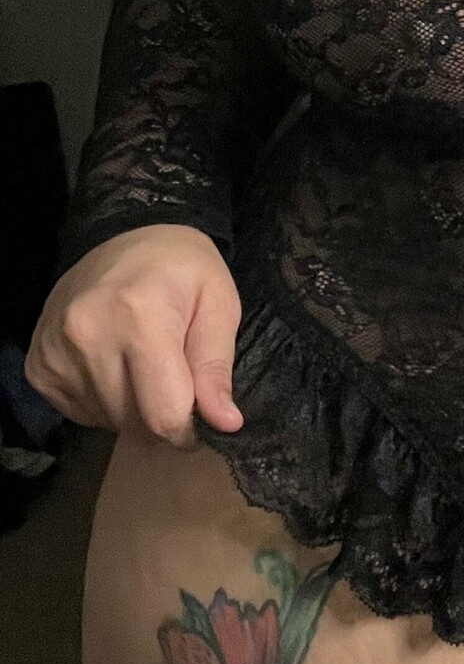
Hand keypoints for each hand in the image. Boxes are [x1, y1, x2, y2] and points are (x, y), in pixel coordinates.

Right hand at [24, 225, 245, 450]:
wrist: (126, 237)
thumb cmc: (183, 270)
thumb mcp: (219, 305)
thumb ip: (217, 367)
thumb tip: (225, 424)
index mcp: (140, 318)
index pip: (163, 414)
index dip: (189, 427)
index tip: (200, 414)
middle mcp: (87, 336)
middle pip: (133, 424)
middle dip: (161, 416)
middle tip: (173, 377)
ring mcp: (56, 352)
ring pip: (106, 422)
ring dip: (132, 410)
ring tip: (143, 365)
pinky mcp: (39, 367)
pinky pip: (79, 413)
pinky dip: (104, 403)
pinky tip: (115, 365)